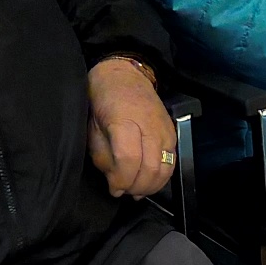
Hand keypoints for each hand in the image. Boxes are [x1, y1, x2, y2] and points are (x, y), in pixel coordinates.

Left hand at [87, 57, 176, 196]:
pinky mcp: (173, 133)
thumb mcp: (92, 125)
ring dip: (150, 186)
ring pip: (165, 168)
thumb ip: (102, 156)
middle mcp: (150, 125)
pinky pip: (172, 162)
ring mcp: (164, 129)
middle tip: (122, 191)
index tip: (113, 187)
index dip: (121, 180)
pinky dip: (161, 177)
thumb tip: (114, 180)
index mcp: (125, 120)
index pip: (129, 160)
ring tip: (136, 190)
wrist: (125, 74)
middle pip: (150, 168)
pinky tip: (148, 181)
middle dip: (135, 186)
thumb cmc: (103, 98)